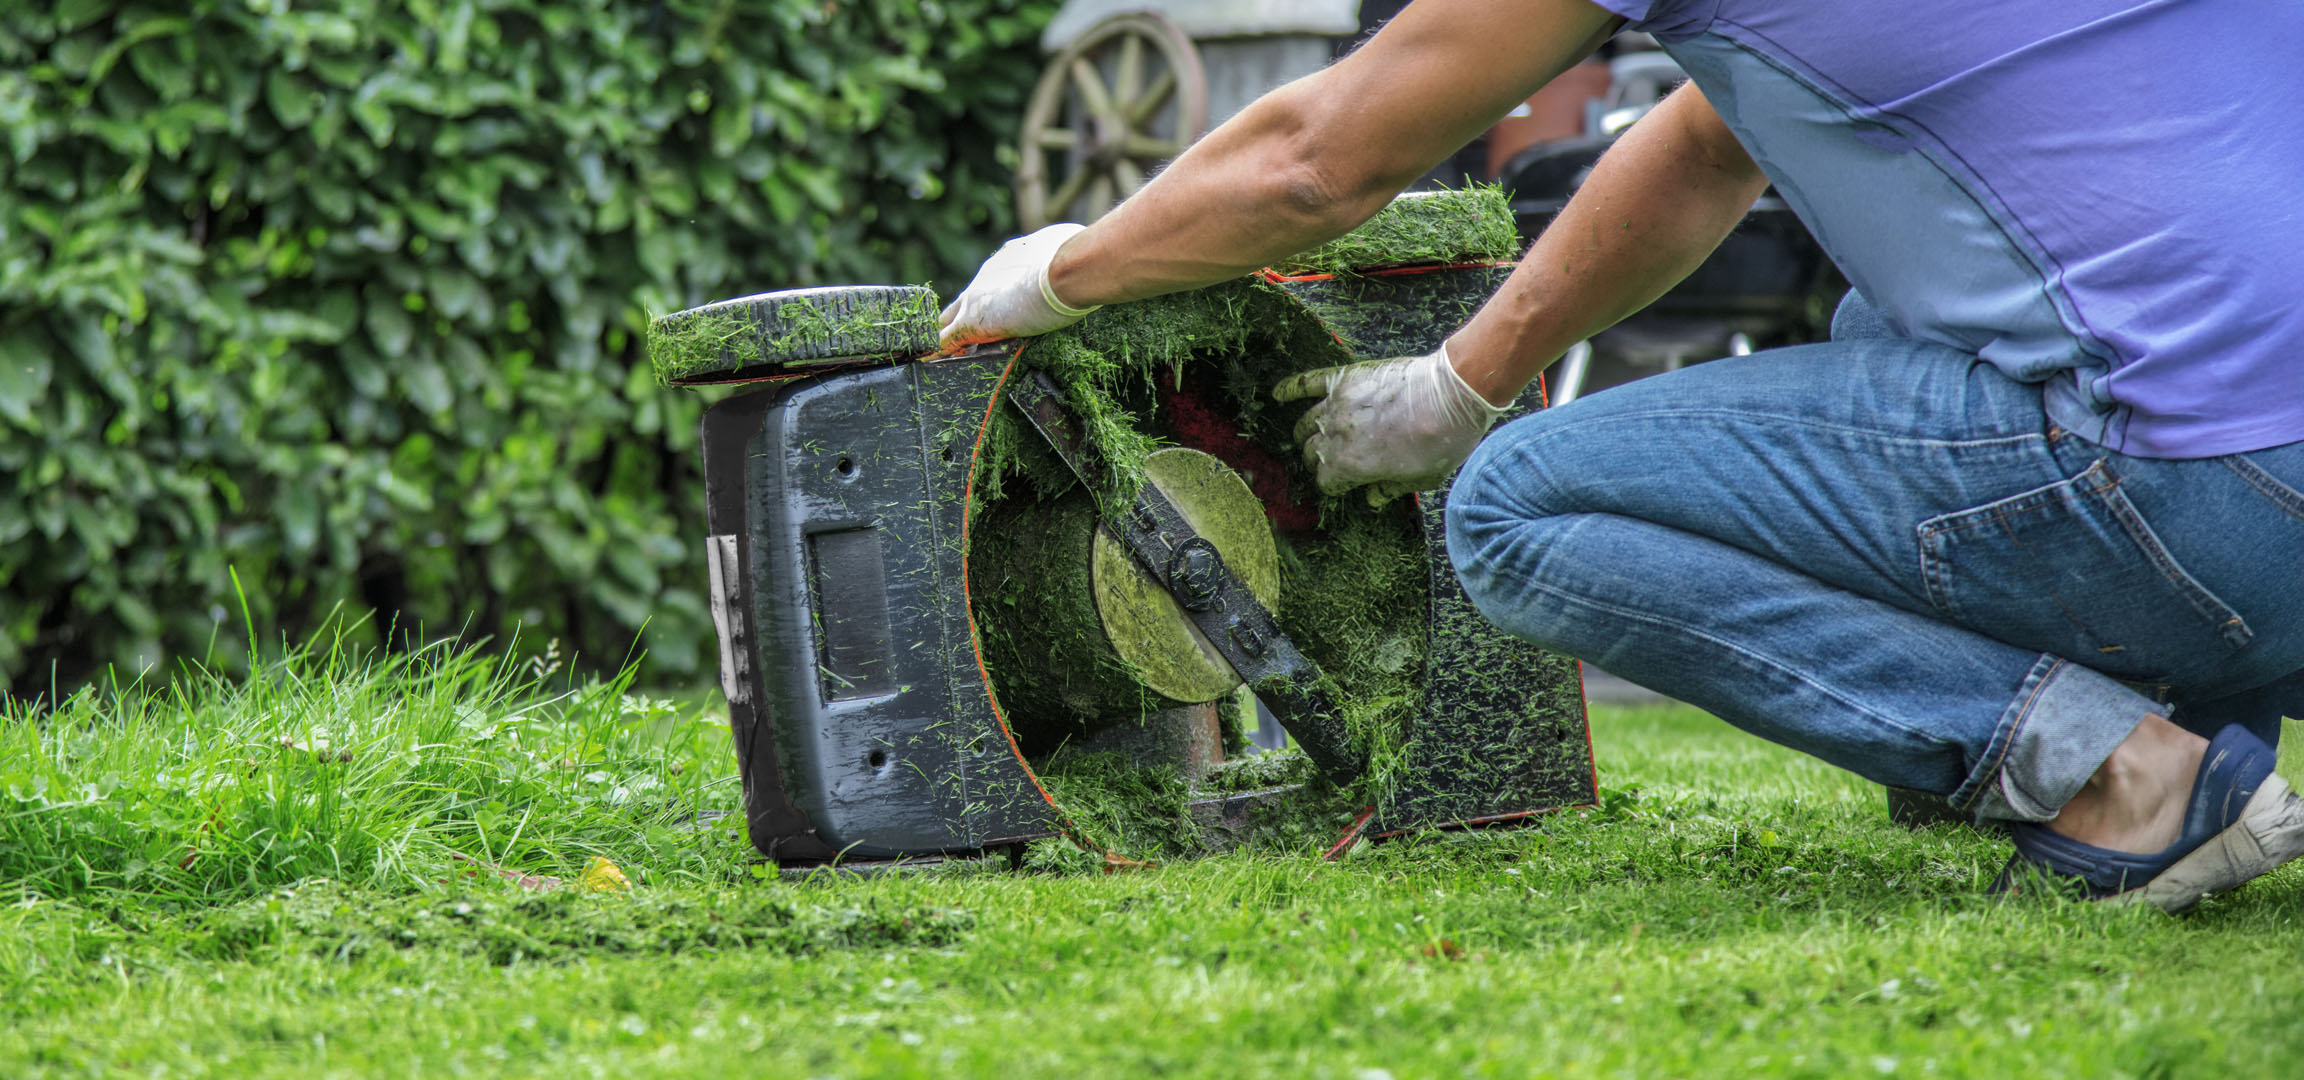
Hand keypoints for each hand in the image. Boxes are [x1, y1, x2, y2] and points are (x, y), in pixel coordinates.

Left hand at [936, 223, 1100, 349]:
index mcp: (1008, 258)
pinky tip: (926, 362)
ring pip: (949, 320)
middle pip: (964, 301)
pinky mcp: (974, 323)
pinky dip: (936, 352)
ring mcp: (976, 301)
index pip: (991, 283)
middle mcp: (986, 276)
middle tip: (960, 339)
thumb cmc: (1075, 257)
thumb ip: (1062, 253)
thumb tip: (1075, 248)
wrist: (1068, 269)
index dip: (990, 299)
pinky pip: (946, 340)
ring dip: (948, 337)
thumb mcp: (1066, 246)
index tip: (997, 311)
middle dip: (961, 318)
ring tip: (939, 355)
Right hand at [1271, 343, 1509, 506]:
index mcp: (1350, 466)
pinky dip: (1290, 388)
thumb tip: (1371, 499)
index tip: (1344, 486)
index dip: (1335, 486)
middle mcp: (1335, 436)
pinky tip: (1278, 393)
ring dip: (1305, 434)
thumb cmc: (1441, 441)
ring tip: (1307, 437)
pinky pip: (1308, 382)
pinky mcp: (1344, 379)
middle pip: (1312, 453)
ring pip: (1305, 424)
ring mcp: (1336, 405)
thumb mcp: (1421, 479)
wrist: (1452, 394)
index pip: (1325, 482)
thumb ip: (1390, 490)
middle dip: (1318, 461)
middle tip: (1330, 461)